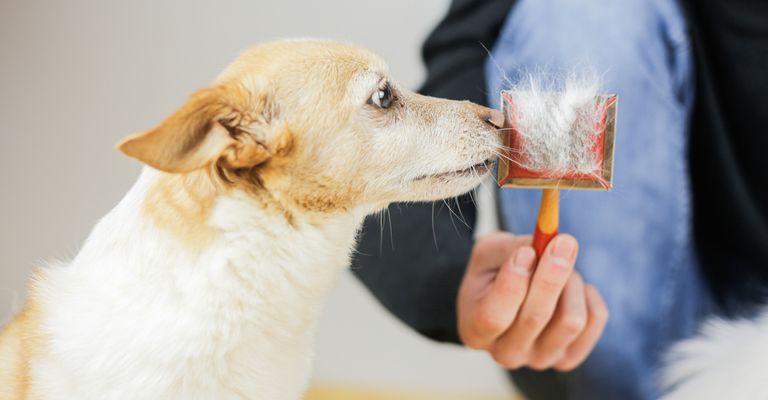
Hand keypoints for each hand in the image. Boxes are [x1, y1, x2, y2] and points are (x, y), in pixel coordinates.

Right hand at [457, 232, 607, 370]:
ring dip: (571, 281)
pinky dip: (589, 294)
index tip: (526, 252)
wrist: (510, 295)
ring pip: (571, 320)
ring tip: (560, 265)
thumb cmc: (495, 272)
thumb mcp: (489, 253)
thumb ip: (510, 249)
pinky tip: (572, 286)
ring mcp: (539, 359)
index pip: (493, 317)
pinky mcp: (569, 358)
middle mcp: (505, 353)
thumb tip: (542, 248)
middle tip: (563, 241)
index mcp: (474, 329)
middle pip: (535, 318)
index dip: (512, 285)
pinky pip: (594, 319)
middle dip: (551, 275)